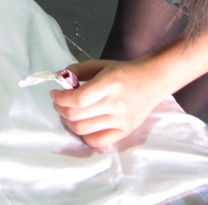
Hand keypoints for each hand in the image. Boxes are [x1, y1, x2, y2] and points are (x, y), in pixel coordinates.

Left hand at [50, 59, 164, 148]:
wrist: (153, 80)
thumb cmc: (124, 71)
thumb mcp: (100, 65)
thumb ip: (78, 70)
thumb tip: (58, 78)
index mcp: (110, 82)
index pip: (78, 98)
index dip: (60, 98)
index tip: (54, 93)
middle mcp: (116, 103)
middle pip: (76, 115)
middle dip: (60, 108)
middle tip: (59, 102)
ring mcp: (121, 120)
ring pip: (82, 129)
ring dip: (69, 121)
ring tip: (69, 112)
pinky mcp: (124, 131)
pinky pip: (96, 141)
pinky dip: (84, 135)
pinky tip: (83, 124)